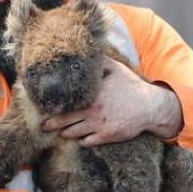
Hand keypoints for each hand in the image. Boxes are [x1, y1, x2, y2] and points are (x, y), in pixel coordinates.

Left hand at [41, 56, 183, 145]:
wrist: (149, 107)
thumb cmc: (131, 86)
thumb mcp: (115, 69)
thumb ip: (99, 61)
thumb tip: (88, 49)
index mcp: (91, 94)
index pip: (65, 102)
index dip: (53, 106)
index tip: (44, 107)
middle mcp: (92, 111)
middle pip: (63, 121)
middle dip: (50, 124)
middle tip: (43, 125)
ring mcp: (98, 125)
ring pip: (72, 133)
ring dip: (65, 133)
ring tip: (59, 131)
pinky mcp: (106, 136)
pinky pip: (86, 142)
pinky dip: (80, 140)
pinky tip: (78, 137)